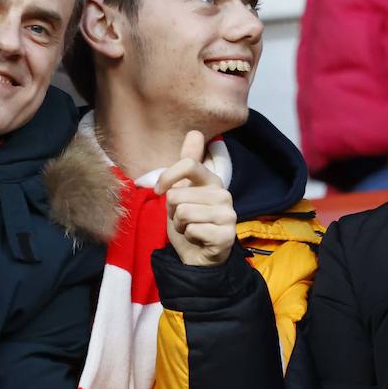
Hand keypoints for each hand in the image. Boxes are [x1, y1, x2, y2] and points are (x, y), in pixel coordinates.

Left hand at [154, 131, 236, 266]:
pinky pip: (192, 230)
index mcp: (212, 180)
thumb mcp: (182, 191)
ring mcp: (228, 215)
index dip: (167, 177)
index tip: (159, 191)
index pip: (188, 164)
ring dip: (179, 225)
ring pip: (184, 212)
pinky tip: (198, 240)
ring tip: (190, 229)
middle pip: (178, 194)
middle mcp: (224, 194)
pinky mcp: (226, 235)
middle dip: (172, 211)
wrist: (198, 256)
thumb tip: (195, 132)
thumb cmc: (188, 223)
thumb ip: (188, 163)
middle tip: (183, 219)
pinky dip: (189, 237)